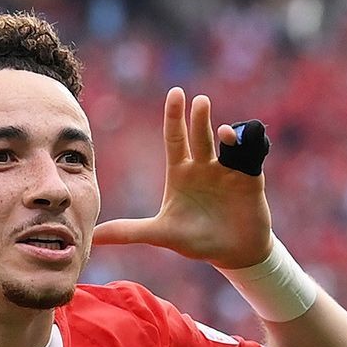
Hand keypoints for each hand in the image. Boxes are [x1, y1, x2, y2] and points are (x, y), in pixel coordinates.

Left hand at [93, 89, 271, 267]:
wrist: (232, 253)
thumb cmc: (197, 239)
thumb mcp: (161, 234)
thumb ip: (129, 232)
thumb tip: (93, 237)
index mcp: (182, 172)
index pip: (175, 138)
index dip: (174, 116)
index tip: (175, 92)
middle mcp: (204, 166)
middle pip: (200, 137)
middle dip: (199, 119)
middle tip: (199, 101)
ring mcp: (228, 171)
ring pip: (227, 144)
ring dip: (227, 135)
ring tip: (223, 133)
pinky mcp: (250, 178)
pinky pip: (252, 156)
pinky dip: (251, 147)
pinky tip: (247, 144)